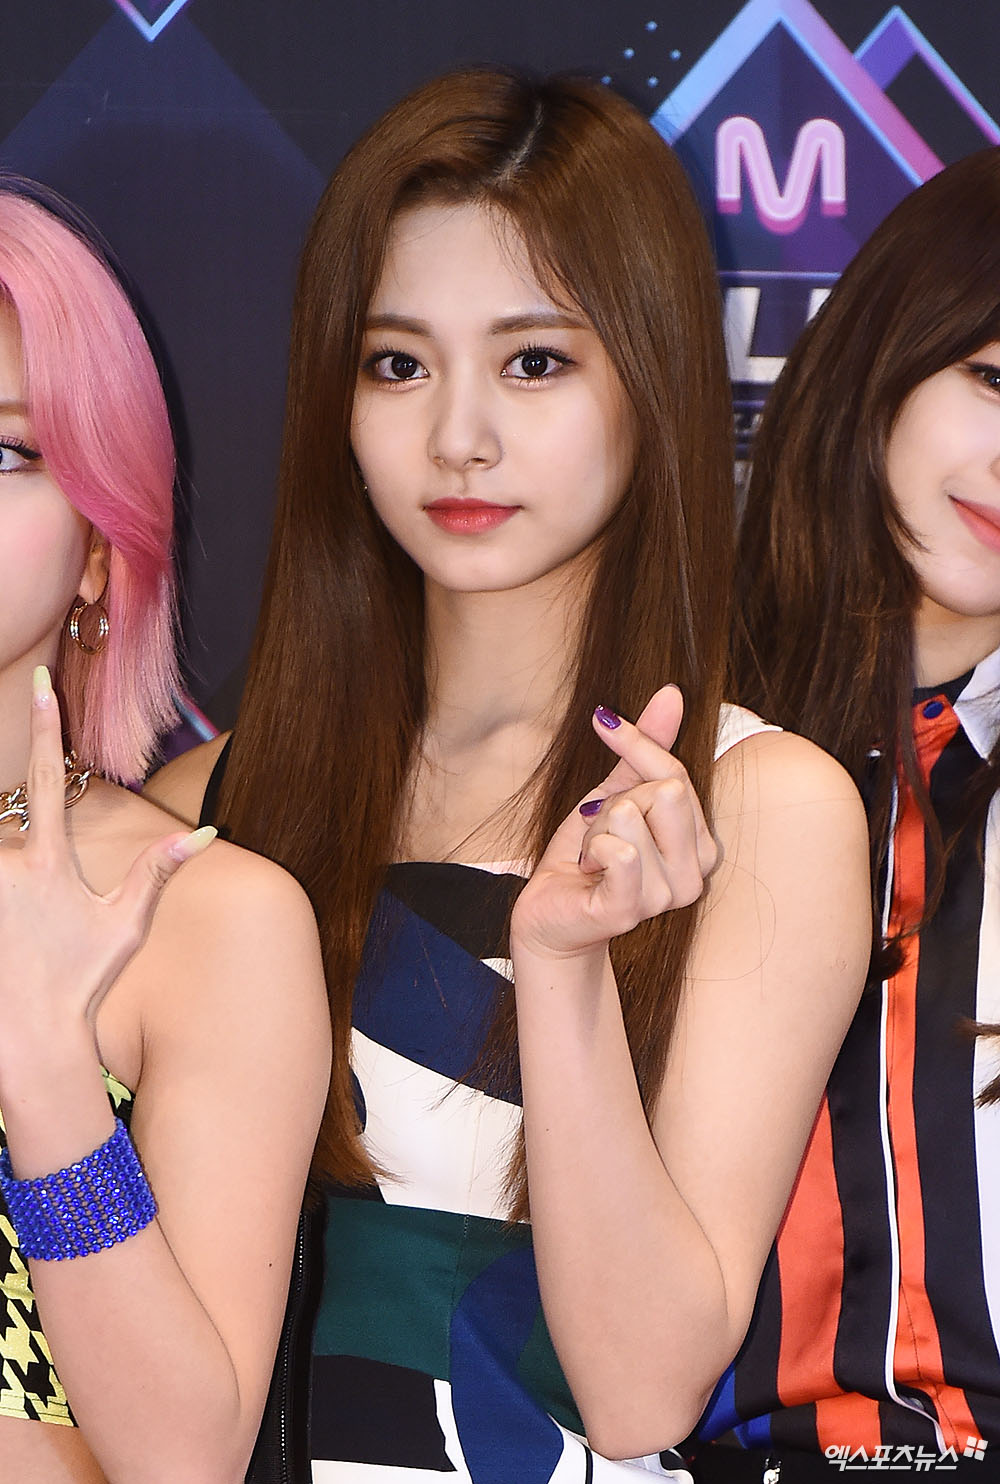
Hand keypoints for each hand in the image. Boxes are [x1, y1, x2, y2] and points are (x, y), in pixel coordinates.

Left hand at [0, 666, 215, 1036]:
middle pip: (2, 820)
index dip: (48, 726)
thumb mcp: (125, 927)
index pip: (49, 777)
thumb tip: (206, 833)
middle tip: (34, 906)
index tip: (41, 682)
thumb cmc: (79, 983)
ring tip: (20, 925)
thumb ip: (157, 872)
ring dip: (5, 878)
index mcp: (48, 864)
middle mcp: (5, 867)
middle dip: (13, 842)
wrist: (28, 1040)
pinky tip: (6, 930)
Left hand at [510, 686, 715, 959]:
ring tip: (592, 856)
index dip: (636, 743)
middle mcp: (696, 872)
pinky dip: (590, 848)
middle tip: (600, 832)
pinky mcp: (631, 910)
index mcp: (701, 843)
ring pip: (631, 816)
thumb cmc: (588, 855)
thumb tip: (671, 692)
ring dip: (596, 830)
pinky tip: (588, 869)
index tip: (602, 721)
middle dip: (615, 801)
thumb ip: (646, 749)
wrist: (550, 913)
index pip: (677, 773)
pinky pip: (619, 851)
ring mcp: (668, 896)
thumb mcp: (615, 793)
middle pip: (661, 791)